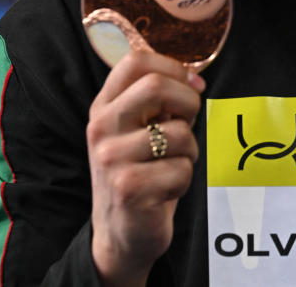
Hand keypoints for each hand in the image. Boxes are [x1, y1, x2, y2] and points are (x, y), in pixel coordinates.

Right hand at [86, 50, 205, 286]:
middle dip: (188, 103)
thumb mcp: (138, 131)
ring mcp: (111, 159)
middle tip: (188, 124)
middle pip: (156, 86)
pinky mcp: (128, 188)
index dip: (173, 67)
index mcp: (103, 107)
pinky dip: (184, 180)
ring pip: (179, 133)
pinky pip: (182, 169)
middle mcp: (101, 128)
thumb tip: (195, 79)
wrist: (121, 234)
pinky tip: (165, 191)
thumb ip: (158, 102)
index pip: (135, 61)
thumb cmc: (141, 173)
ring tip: (172, 166)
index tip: (192, 85)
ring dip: (189, 151)